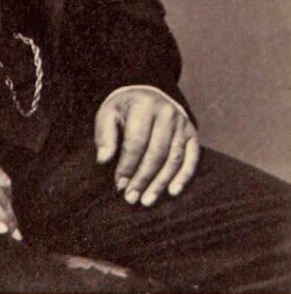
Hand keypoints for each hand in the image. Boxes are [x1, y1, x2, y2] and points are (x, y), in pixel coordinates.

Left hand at [94, 87, 198, 206]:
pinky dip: (183, 176)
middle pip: (156, 153)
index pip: (136, 141)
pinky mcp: (191, 133)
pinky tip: (172, 191)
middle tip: (131, 197)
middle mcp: (166, 112)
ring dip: (160, 183)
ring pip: (173, 158)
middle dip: (142, 178)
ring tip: (146, 200)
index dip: (127, 166)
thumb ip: (104, 134)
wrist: (148, 94)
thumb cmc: (125, 109)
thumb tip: (103, 159)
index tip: (119, 184)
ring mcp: (181, 123)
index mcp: (143, 105)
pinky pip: (191, 158)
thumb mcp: (109, 113)